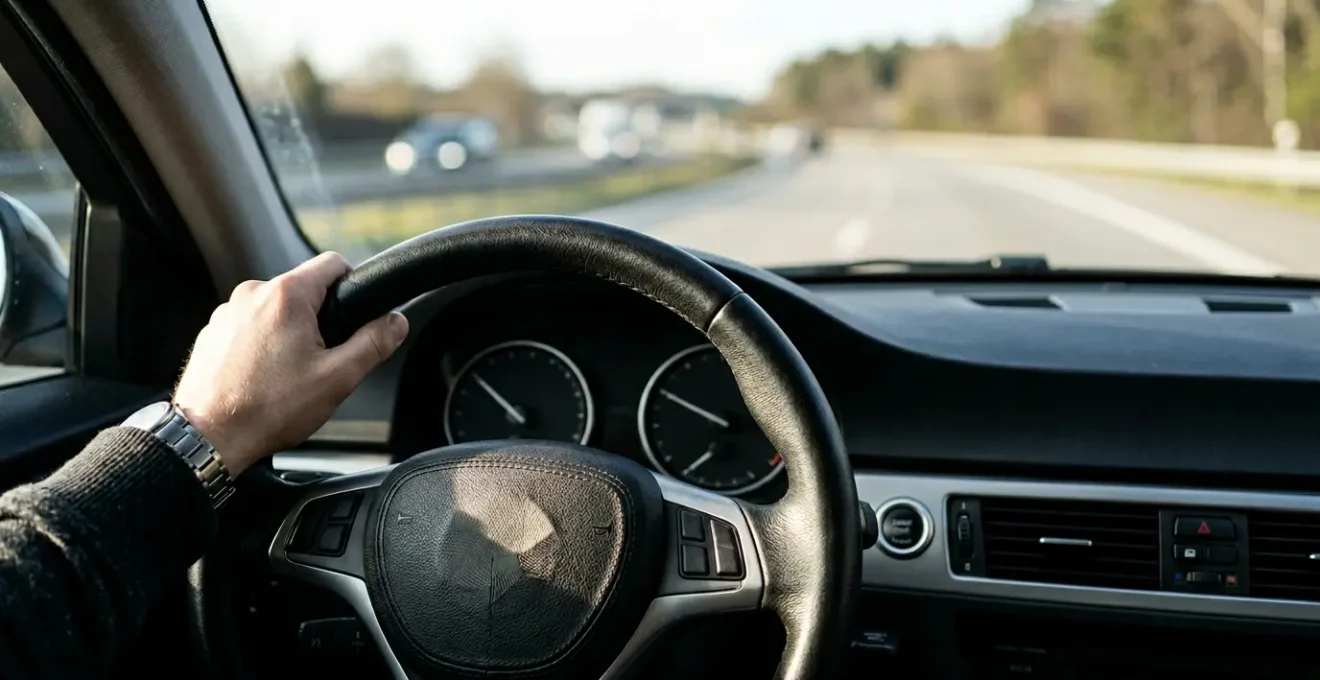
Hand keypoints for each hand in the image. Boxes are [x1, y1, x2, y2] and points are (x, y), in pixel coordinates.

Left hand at [172, 252, 408, 475]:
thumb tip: (396, 323)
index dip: (353, 284)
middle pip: (303, 290)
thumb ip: (374, 343)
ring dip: (287, 334)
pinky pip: (249, 327)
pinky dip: (261, 346)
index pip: (333, 263)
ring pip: (275, 311)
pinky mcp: (211, 332)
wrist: (208, 437)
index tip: (355, 313)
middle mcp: (252, 294)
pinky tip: (262, 379)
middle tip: (321, 360)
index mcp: (287, 296)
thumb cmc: (268, 409)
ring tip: (287, 376)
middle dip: (318, 319)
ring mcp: (226, 312)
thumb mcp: (338, 378)